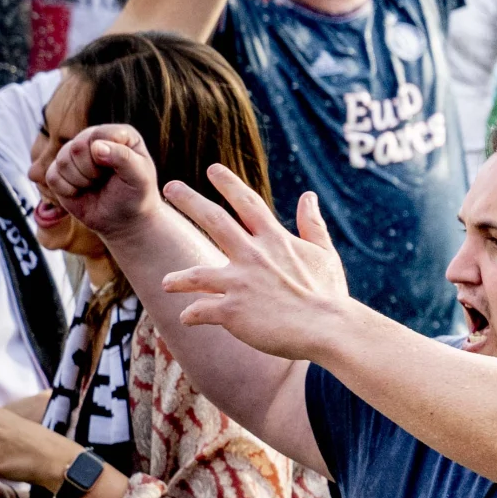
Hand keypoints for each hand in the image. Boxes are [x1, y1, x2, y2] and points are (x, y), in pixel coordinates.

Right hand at [38, 123, 160, 245]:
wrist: (123, 220)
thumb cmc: (136, 195)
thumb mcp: (140, 178)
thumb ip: (124, 158)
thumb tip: (96, 146)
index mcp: (119, 134)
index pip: (100, 134)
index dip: (105, 156)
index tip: (119, 172)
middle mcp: (94, 138)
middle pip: (77, 147)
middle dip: (91, 171)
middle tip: (104, 180)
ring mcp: (74, 154)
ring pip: (62, 161)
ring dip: (80, 181)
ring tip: (94, 185)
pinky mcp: (59, 170)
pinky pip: (52, 176)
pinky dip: (67, 190)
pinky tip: (81, 192)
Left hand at [158, 166, 360, 364]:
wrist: (329, 328)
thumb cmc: (329, 293)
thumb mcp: (325, 254)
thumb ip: (313, 224)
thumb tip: (309, 196)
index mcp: (275, 240)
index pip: (248, 203)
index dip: (229, 184)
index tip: (213, 169)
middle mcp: (253, 255)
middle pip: (214, 220)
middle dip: (190, 201)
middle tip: (170, 187)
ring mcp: (240, 283)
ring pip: (195, 274)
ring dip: (178, 278)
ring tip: (167, 282)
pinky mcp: (232, 311)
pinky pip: (200, 310)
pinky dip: (192, 314)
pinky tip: (187, 318)